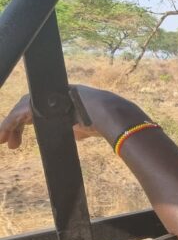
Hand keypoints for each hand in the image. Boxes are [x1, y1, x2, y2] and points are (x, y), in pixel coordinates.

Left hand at [0, 86, 140, 149]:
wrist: (105, 112)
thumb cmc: (101, 121)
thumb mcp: (84, 126)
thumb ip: (76, 128)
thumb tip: (75, 133)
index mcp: (61, 101)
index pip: (37, 111)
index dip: (25, 124)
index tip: (18, 140)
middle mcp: (52, 96)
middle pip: (26, 108)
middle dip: (14, 126)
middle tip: (9, 143)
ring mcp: (46, 96)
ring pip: (20, 109)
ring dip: (9, 125)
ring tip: (5, 140)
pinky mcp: (39, 101)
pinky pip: (19, 112)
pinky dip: (9, 123)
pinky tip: (5, 134)